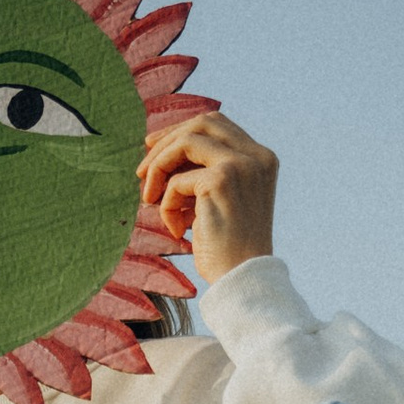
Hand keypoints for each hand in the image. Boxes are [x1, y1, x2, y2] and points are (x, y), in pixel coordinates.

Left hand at [135, 102, 277, 283]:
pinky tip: (178, 229)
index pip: (217, 125)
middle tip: (142, 169)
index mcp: (261, 159)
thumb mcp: (222, 201)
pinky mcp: (222, 180)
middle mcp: (255, 156)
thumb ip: (206, 173)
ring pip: (186, 142)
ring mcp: (241, 165)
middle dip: (166, 141)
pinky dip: (168, 204)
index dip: (181, 131)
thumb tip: (164, 151)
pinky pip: (177, 181)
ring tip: (149, 199)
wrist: (243, 280)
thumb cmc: (229, 249)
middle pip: (202, 123)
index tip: (154, 148)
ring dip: (159, 168)